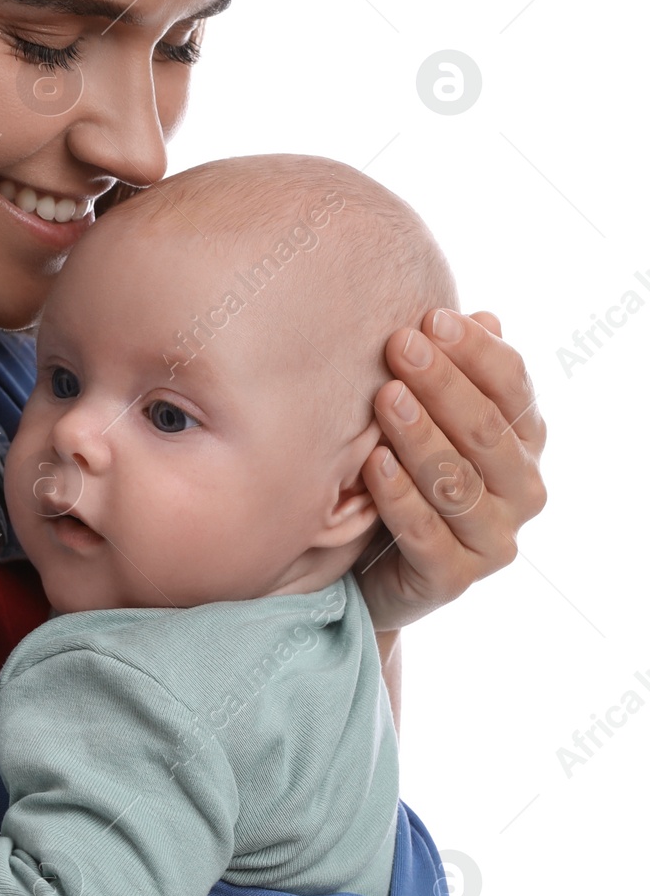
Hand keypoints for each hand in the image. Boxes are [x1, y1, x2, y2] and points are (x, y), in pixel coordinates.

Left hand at [357, 308, 546, 632]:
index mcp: (524, 444)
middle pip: (486, 430)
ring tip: (385, 397)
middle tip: (399, 346)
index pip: (513, 388)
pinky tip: (372, 463)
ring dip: (419, 435)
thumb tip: (482, 316)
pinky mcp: (453, 579)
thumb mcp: (425, 425)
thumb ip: (453, 380)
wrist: (371, 574)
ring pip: (457, 480)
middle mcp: (522, 491)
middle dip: (442, 384)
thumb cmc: (402, 481)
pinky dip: (399, 496)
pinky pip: (425, 533)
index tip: (431, 318)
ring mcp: (493, 540)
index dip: (475, 351)